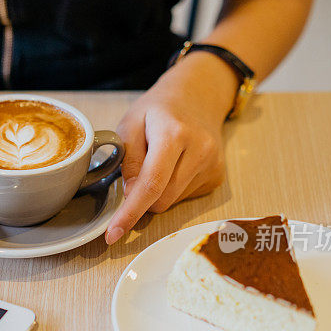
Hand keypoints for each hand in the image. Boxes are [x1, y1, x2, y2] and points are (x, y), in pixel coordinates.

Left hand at [104, 53, 235, 243]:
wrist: (198, 96)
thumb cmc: (158, 110)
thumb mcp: (130, 123)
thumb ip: (127, 159)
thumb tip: (130, 194)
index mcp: (174, 134)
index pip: (151, 184)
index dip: (130, 213)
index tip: (113, 234)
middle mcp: (200, 151)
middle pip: (161, 199)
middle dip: (141, 197)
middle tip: (137, 172)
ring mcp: (213, 165)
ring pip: (172, 202)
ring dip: (158, 192)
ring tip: (161, 161)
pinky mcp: (218, 176)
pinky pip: (184, 198)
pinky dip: (172, 189)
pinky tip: (176, 166)